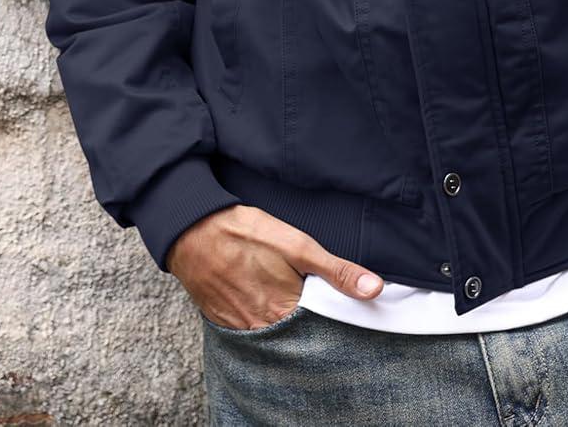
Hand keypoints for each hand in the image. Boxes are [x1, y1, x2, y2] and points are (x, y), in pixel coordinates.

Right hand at [165, 203, 383, 328]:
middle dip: (312, 325)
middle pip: (298, 337)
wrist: (193, 230)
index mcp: (285, 312)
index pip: (322, 331)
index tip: (343, 312)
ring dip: (287, 323)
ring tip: (290, 300)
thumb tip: (374, 289)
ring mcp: (241, 328)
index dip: (334, 321)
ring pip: (275, 335)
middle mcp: (262, 329)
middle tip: (313, 301)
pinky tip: (266, 301)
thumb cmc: (246, 234)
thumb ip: (336, 271)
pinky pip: (252, 330)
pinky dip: (263, 320)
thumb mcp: (298, 245)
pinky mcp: (224, 322)